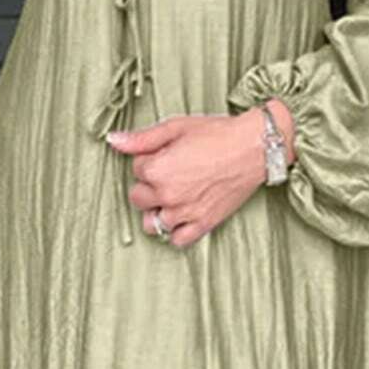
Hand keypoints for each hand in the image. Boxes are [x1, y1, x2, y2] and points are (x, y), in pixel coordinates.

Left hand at [105, 98, 296, 247]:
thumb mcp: (176, 128)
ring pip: (153, 223)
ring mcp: (185, 213)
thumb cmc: (218, 134)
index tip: (168, 154)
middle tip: (172, 172)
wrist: (255, 147)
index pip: (136, 170)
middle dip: (149, 186)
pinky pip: (177, 240)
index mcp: (156, 170)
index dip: (150, 159)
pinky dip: (176, 231)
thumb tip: (113, 141)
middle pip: (138, 198)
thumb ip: (142, 139)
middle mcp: (167, 196)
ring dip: (158, 210)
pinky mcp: (203, 224)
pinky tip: (182, 215)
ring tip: (174, 195)